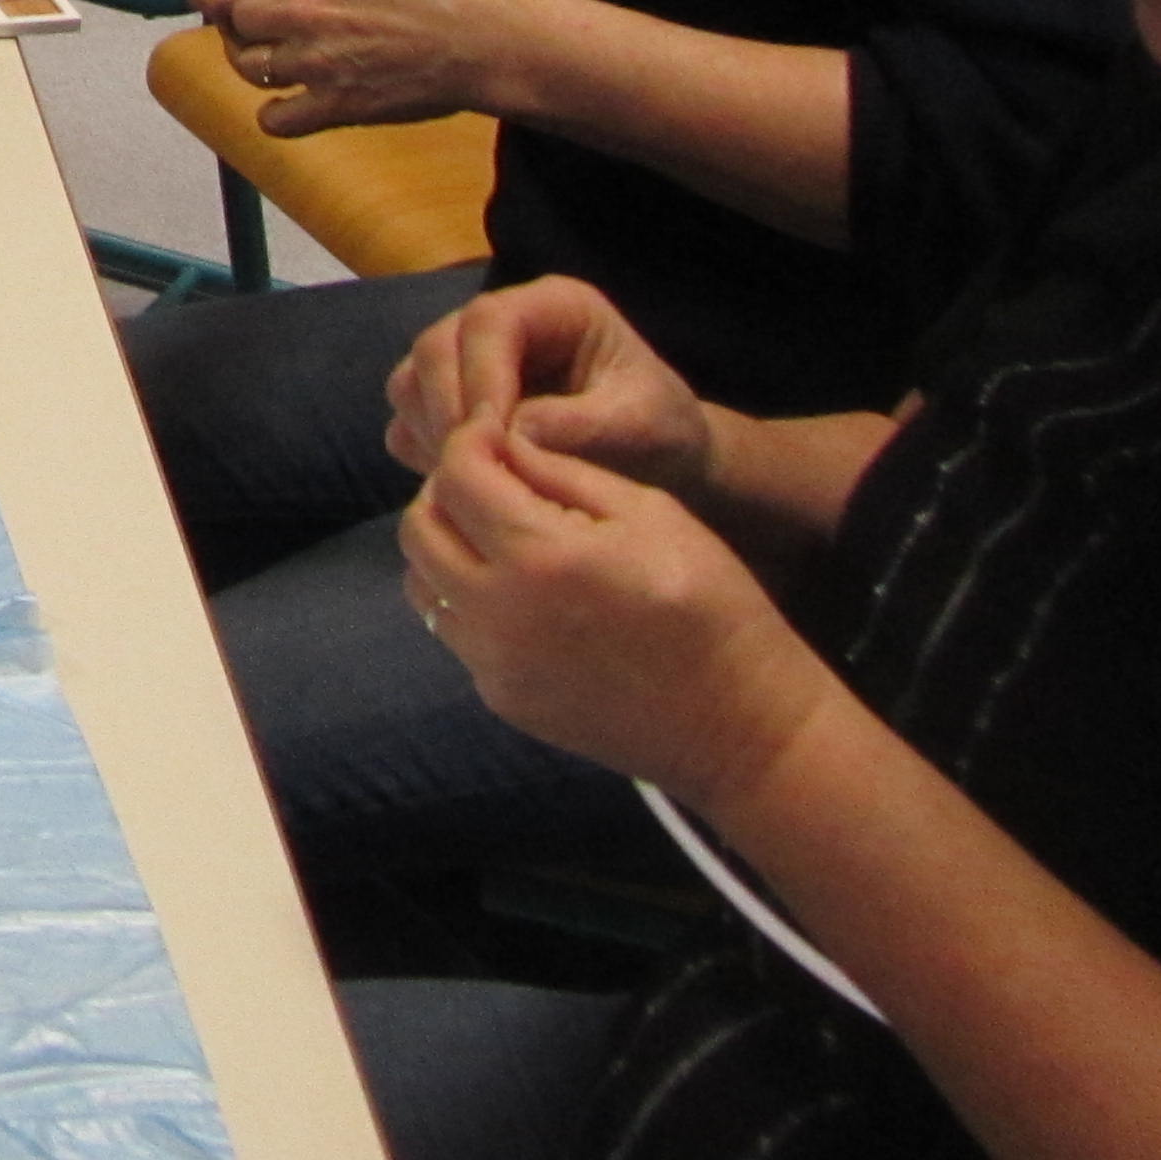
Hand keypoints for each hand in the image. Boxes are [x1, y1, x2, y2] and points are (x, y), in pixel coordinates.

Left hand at [217, 0, 527, 134]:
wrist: (493, 41)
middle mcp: (305, 7)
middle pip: (240, 15)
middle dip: (257, 20)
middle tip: (283, 26)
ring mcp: (316, 59)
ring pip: (251, 64)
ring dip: (269, 64)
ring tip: (295, 63)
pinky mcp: (335, 105)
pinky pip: (274, 119)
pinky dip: (281, 115)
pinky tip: (301, 105)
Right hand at [386, 276, 712, 492]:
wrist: (662, 466)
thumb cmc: (662, 433)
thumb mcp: (641, 425)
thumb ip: (581, 424)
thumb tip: (511, 434)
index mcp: (554, 307)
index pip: (490, 322)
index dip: (482, 374)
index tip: (496, 438)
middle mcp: (502, 324)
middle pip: (436, 345)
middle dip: (448, 409)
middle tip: (472, 470)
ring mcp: (469, 362)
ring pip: (412, 380)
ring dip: (430, 431)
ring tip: (470, 480)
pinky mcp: (452, 402)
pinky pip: (409, 418)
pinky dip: (424, 450)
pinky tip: (463, 483)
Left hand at [400, 424, 840, 804]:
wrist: (742, 727)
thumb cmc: (712, 606)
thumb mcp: (652, 513)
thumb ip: (564, 473)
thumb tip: (502, 446)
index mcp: (540, 556)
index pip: (456, 475)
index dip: (467, 441)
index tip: (492, 432)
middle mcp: (500, 614)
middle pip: (418, 530)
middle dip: (445, 493)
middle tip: (490, 483)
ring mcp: (495, 665)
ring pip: (423, 585)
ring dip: (447, 549)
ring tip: (500, 539)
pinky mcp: (503, 701)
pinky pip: (456, 634)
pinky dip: (470, 602)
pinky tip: (524, 596)